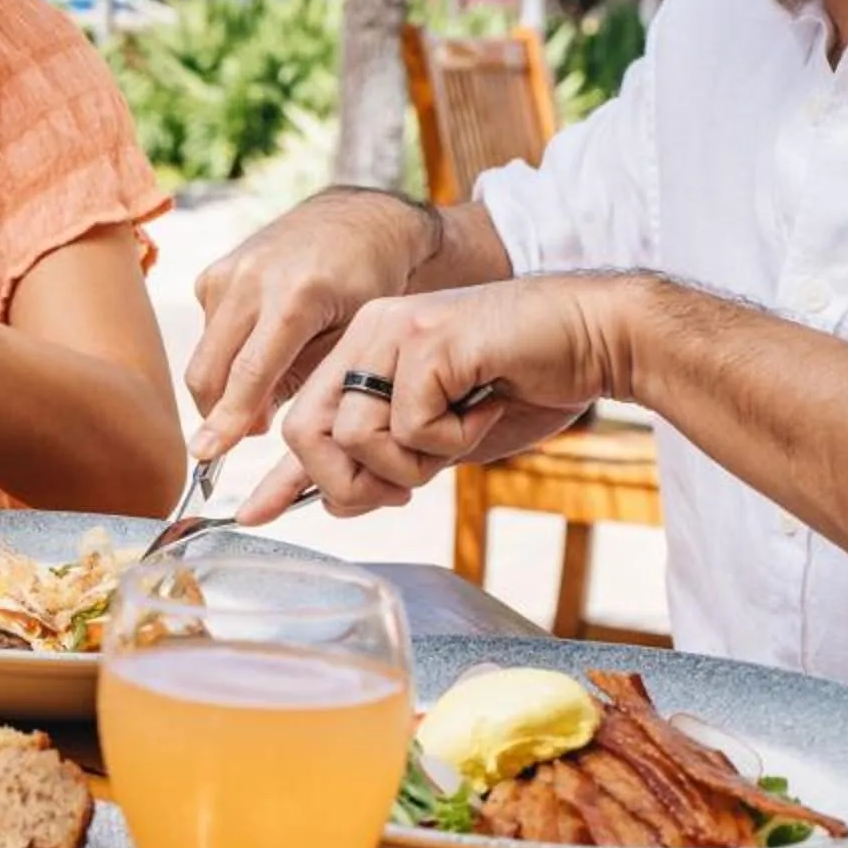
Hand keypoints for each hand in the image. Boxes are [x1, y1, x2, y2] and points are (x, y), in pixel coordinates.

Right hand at [185, 187, 439, 461]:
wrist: (355, 221)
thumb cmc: (367, 283)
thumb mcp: (352, 338)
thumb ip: (303, 381)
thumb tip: (250, 425)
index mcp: (296, 297)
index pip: (250, 372)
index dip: (227, 418)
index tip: (206, 454)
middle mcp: (252, 280)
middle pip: (210, 368)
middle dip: (216, 412)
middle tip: (248, 433)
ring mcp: (227, 272)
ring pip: (205, 355)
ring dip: (225, 384)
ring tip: (268, 389)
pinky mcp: (213, 274)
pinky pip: (208, 332)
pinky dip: (228, 353)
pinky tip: (263, 344)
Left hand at [237, 273, 641, 521]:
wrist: (596, 339)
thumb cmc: (526, 385)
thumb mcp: (443, 438)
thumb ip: (389, 462)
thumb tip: (330, 503)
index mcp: (362, 351)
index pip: (302, 421)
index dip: (279, 477)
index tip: (252, 516)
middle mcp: (365, 334)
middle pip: (306, 433)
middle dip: (349, 483)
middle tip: (410, 486)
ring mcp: (391, 330)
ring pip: (351, 435)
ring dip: (410, 461)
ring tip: (461, 433)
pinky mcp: (425, 338)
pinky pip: (408, 425)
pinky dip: (451, 438)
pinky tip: (485, 406)